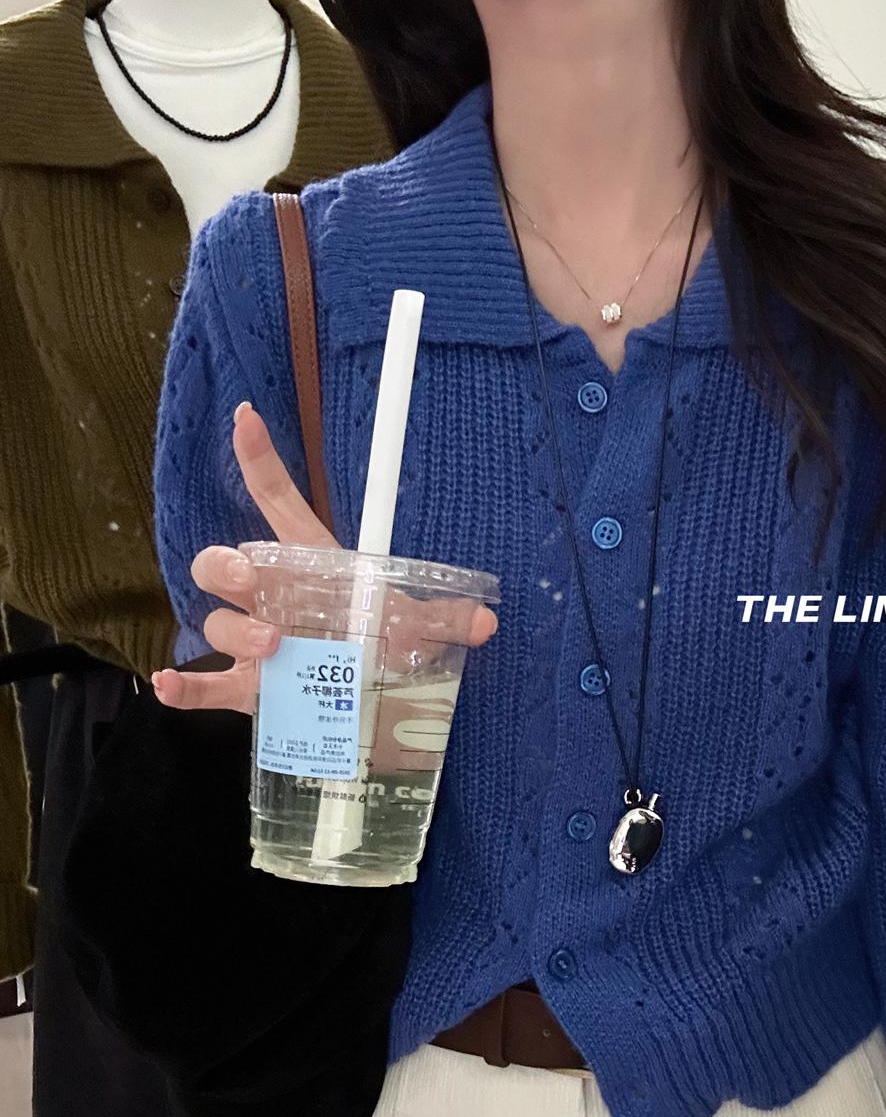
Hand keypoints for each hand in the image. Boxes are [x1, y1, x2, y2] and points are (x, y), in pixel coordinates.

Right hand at [152, 402, 498, 714]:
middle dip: (226, 566)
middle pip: (223, 562)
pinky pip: (202, 683)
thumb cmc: (384, 645)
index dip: (260, 458)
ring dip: (232, 628)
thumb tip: (486, 622)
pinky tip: (168, 686)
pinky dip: (182, 687)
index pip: (278, 500)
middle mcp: (271, 596)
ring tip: (273, 647)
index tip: (247, 416)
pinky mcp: (246, 687)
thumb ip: (446, 620)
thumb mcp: (416, 629)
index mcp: (309, 564)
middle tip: (255, 582)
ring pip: (214, 621)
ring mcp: (253, 641)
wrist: (373, 701)